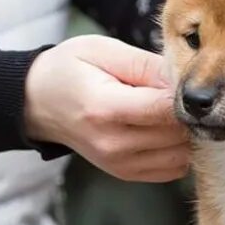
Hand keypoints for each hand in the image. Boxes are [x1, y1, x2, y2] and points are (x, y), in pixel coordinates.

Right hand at [24, 35, 188, 181]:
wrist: (38, 103)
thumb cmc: (70, 70)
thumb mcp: (103, 51)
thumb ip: (145, 65)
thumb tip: (183, 80)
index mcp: (104, 109)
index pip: (165, 109)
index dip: (184, 94)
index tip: (184, 80)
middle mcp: (113, 144)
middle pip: (178, 133)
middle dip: (186, 112)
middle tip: (175, 93)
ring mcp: (119, 164)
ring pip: (181, 154)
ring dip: (184, 133)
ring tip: (166, 111)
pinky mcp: (126, 174)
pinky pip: (174, 169)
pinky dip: (177, 150)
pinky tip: (163, 130)